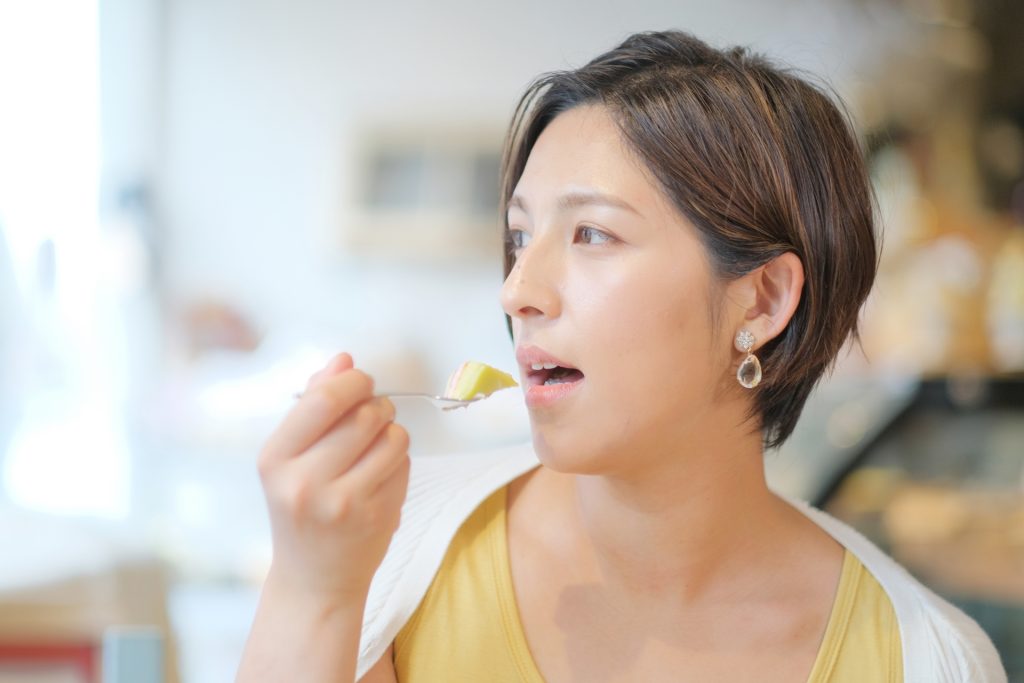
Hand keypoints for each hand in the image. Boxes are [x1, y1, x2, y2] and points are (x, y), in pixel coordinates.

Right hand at [257, 352, 410, 605]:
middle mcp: (305, 482)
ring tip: (376, 446)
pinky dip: (399, 461)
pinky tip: (380, 476)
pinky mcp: (377, 517)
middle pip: (365, 414)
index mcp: (275, 459)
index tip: (361, 381)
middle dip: (377, 405)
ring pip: (393, 437)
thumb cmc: (301, 507)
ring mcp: (344, 503)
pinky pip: (405, 464)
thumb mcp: (290, 457)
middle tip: (374, 414)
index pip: (324, 400)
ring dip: (392, 432)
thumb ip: (313, 403)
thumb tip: (342, 359)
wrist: (313, 579)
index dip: (353, 381)